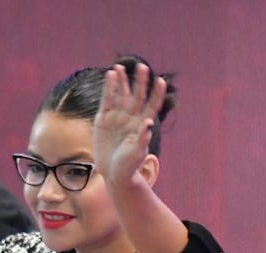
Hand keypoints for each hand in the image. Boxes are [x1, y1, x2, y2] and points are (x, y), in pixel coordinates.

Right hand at [93, 63, 166, 188]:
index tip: (161, 81)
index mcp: (142, 125)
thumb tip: (149, 122)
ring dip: (122, 81)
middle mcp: (131, 118)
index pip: (152, 106)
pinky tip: (110, 75)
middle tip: (142, 66)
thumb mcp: (137, 153)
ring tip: (120, 67)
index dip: (157, 94)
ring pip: (121, 95)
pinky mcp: (103, 119)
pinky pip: (107, 100)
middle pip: (137, 96)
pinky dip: (108, 88)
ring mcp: (117, 118)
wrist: (113, 173)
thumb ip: (142, 138)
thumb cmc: (129, 166)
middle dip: (140, 82)